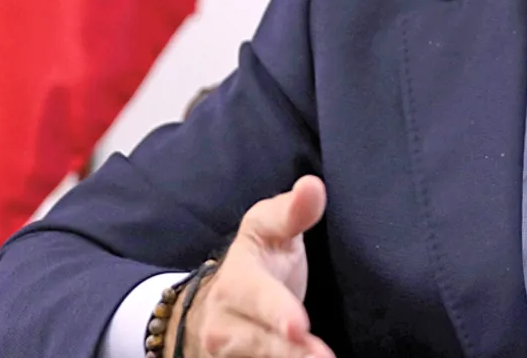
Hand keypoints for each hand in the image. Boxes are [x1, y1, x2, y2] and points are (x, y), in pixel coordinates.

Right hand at [172, 176, 336, 357]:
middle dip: (289, 354)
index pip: (257, 296)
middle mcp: (226, 322)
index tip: (299, 326)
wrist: (213, 305)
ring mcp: (228, 351)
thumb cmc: (257, 262)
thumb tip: (313, 185)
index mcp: (238, 281)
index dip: (276, 311)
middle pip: (258, 342)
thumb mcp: (269, 230)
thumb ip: (293, 212)